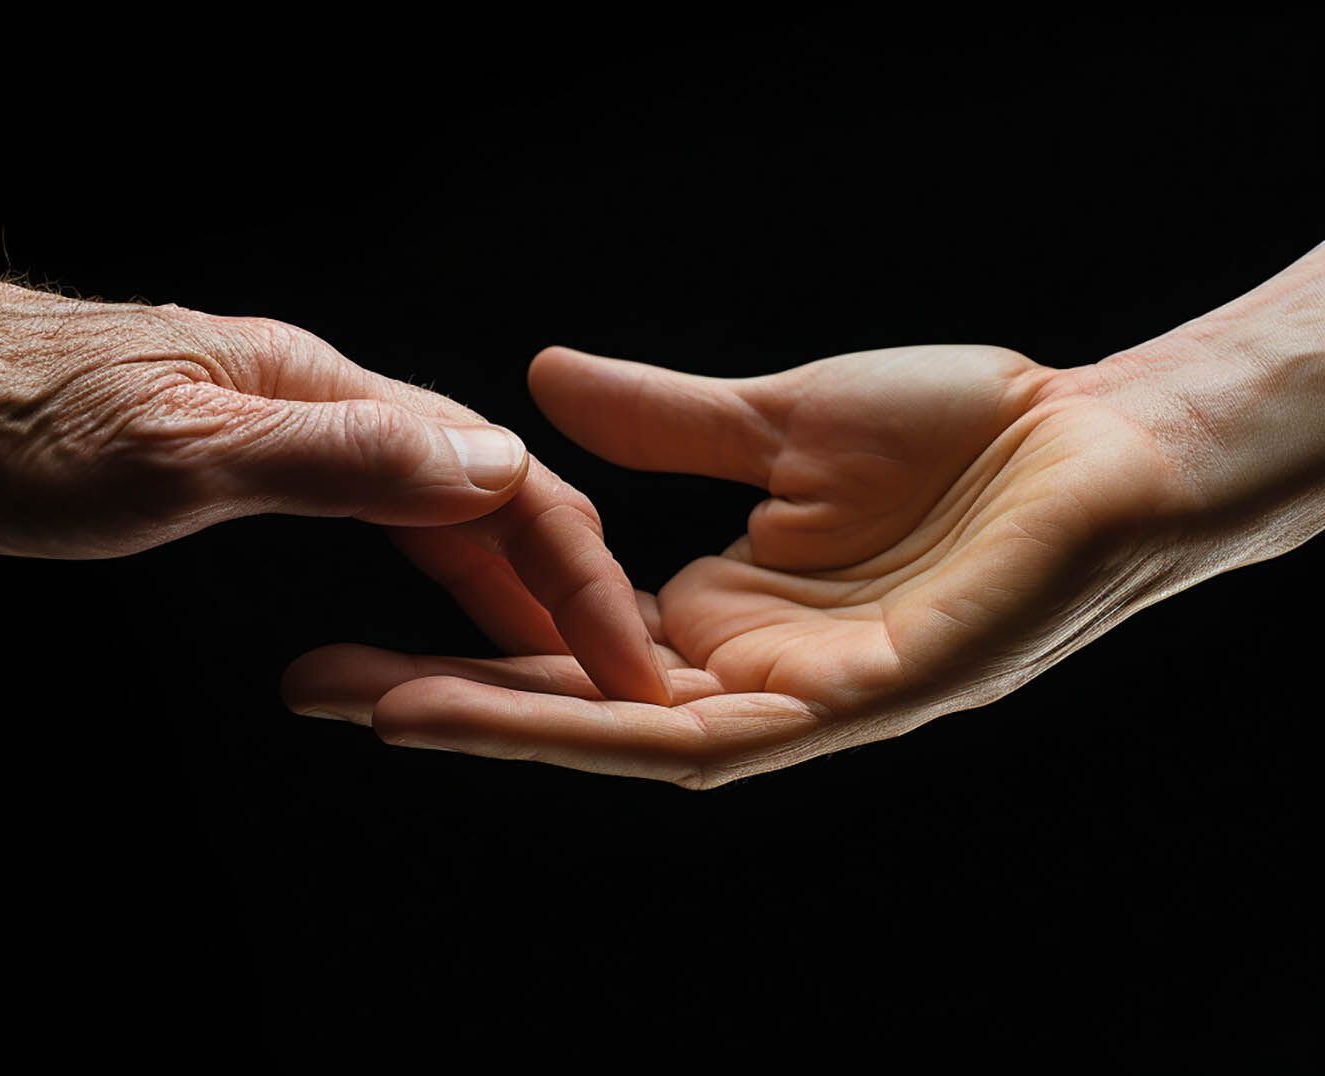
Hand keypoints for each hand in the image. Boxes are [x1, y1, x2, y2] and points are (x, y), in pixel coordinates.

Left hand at [0, 271, 672, 703]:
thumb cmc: (12, 420)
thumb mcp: (176, 451)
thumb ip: (337, 457)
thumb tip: (492, 461)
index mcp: (324, 390)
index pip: (499, 475)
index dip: (576, 574)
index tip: (625, 668)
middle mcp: (323, 399)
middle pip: (485, 491)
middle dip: (565, 590)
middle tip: (627, 689)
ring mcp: (287, 425)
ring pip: (438, 507)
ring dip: (510, 585)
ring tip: (566, 668)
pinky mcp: (247, 456)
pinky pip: (378, 515)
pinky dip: (436, 567)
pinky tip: (446, 604)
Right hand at [284, 246, 1324, 784]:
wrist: (1102, 439)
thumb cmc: (968, 434)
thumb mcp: (776, 418)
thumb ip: (661, 423)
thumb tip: (540, 383)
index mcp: (719, 613)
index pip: (560, 640)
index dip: (456, 634)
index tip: (359, 614)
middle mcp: (735, 673)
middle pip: (558, 702)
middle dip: (432, 698)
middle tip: (306, 690)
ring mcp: (780, 703)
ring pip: (602, 734)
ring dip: (481, 724)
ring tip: (364, 708)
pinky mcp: (830, 713)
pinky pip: (681, 735)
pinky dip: (575, 726)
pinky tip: (485, 712)